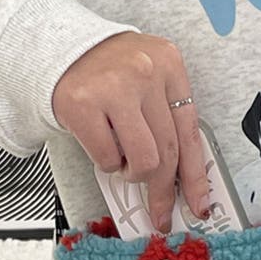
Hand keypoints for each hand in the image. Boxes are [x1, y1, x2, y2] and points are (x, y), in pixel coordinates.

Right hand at [52, 31, 208, 232]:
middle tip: (161, 211)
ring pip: (144, 161)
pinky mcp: (83, 105)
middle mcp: (146, 73)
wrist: (61, 48)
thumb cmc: (109, 71)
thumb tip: (183, 177)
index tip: (199, 203)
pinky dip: (107, 163)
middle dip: (165, 191)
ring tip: (125, 161)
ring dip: (134, 173)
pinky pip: (108, 159)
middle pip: (169, 152)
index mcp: (170, 66)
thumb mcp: (149, 81)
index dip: (196, 176)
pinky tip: (104, 145)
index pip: (191, 132)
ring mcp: (114, 88)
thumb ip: (167, 119)